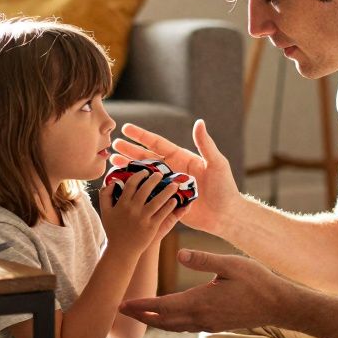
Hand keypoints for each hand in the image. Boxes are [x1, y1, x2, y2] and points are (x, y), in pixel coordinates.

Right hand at [99, 169, 184, 257]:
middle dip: (154, 179)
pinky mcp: (152, 227)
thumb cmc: (113, 230)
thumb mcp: (105, 212)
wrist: (121, 250)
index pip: (131, 184)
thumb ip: (105, 195)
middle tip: (160, 174)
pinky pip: (162, 213)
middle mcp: (133, 210)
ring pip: (157, 200)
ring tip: (174, 184)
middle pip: (146, 189)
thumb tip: (112, 182)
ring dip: (167, 190)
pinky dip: (169, 206)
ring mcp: (143, 218)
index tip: (145, 172)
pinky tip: (175, 200)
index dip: (139, 176)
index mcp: (122, 204)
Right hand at [110, 119, 238, 235]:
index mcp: (181, 158)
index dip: (141, 136)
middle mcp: (172, 170)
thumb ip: (205, 144)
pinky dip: (135, 189)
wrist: (225, 215)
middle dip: (129, 151)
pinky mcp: (166, 201)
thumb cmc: (224, 188)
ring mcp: (168, 186)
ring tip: (112, 163)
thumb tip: (199, 122)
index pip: (157, 144)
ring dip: (128, 168)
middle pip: (146, 158)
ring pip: (144, 175)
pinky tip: (122, 186)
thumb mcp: (216, 163)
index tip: (126, 128)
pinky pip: (147, 193)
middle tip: (113, 145)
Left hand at [119, 249, 296, 331]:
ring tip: (138, 313)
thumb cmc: (257, 281)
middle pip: (163, 320)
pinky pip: (185, 326)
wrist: (278, 305)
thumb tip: (180, 253)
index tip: (123, 304)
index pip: (163, 306)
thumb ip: (204, 259)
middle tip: (120, 310)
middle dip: (141, 315)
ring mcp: (208, 324)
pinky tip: (167, 316)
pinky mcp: (215, 325)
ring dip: (154, 320)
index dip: (141, 305)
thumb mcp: (231, 264)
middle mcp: (200, 317)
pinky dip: (170, 323)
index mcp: (200, 302)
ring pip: (173, 326)